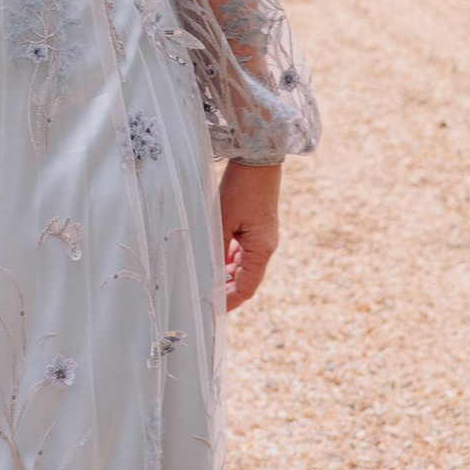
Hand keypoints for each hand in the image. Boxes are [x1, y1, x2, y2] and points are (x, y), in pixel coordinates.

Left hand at [220, 160, 281, 309]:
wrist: (258, 159)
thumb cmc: (240, 188)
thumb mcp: (222, 220)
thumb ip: (215, 249)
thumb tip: (207, 274)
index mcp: (262, 249)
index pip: (247, 287)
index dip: (230, 301)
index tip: (212, 310)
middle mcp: (266, 246)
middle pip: (247, 279)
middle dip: (226, 289)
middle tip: (203, 297)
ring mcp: (263, 236)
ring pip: (244, 265)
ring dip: (226, 273)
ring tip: (205, 278)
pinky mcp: (257, 226)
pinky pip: (244, 250)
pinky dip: (229, 258)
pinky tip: (213, 256)